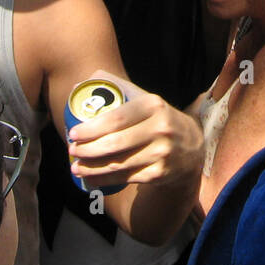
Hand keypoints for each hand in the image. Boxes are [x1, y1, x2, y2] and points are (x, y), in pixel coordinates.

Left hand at [66, 70, 203, 189]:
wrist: (192, 147)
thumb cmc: (159, 121)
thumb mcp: (148, 102)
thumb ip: (120, 93)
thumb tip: (82, 84)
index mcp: (154, 105)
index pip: (117, 118)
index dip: (92, 128)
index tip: (74, 133)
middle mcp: (160, 129)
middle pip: (115, 143)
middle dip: (88, 149)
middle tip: (72, 150)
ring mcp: (161, 154)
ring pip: (118, 164)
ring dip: (92, 167)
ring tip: (75, 166)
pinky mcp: (159, 174)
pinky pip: (125, 178)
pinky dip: (104, 180)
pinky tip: (90, 178)